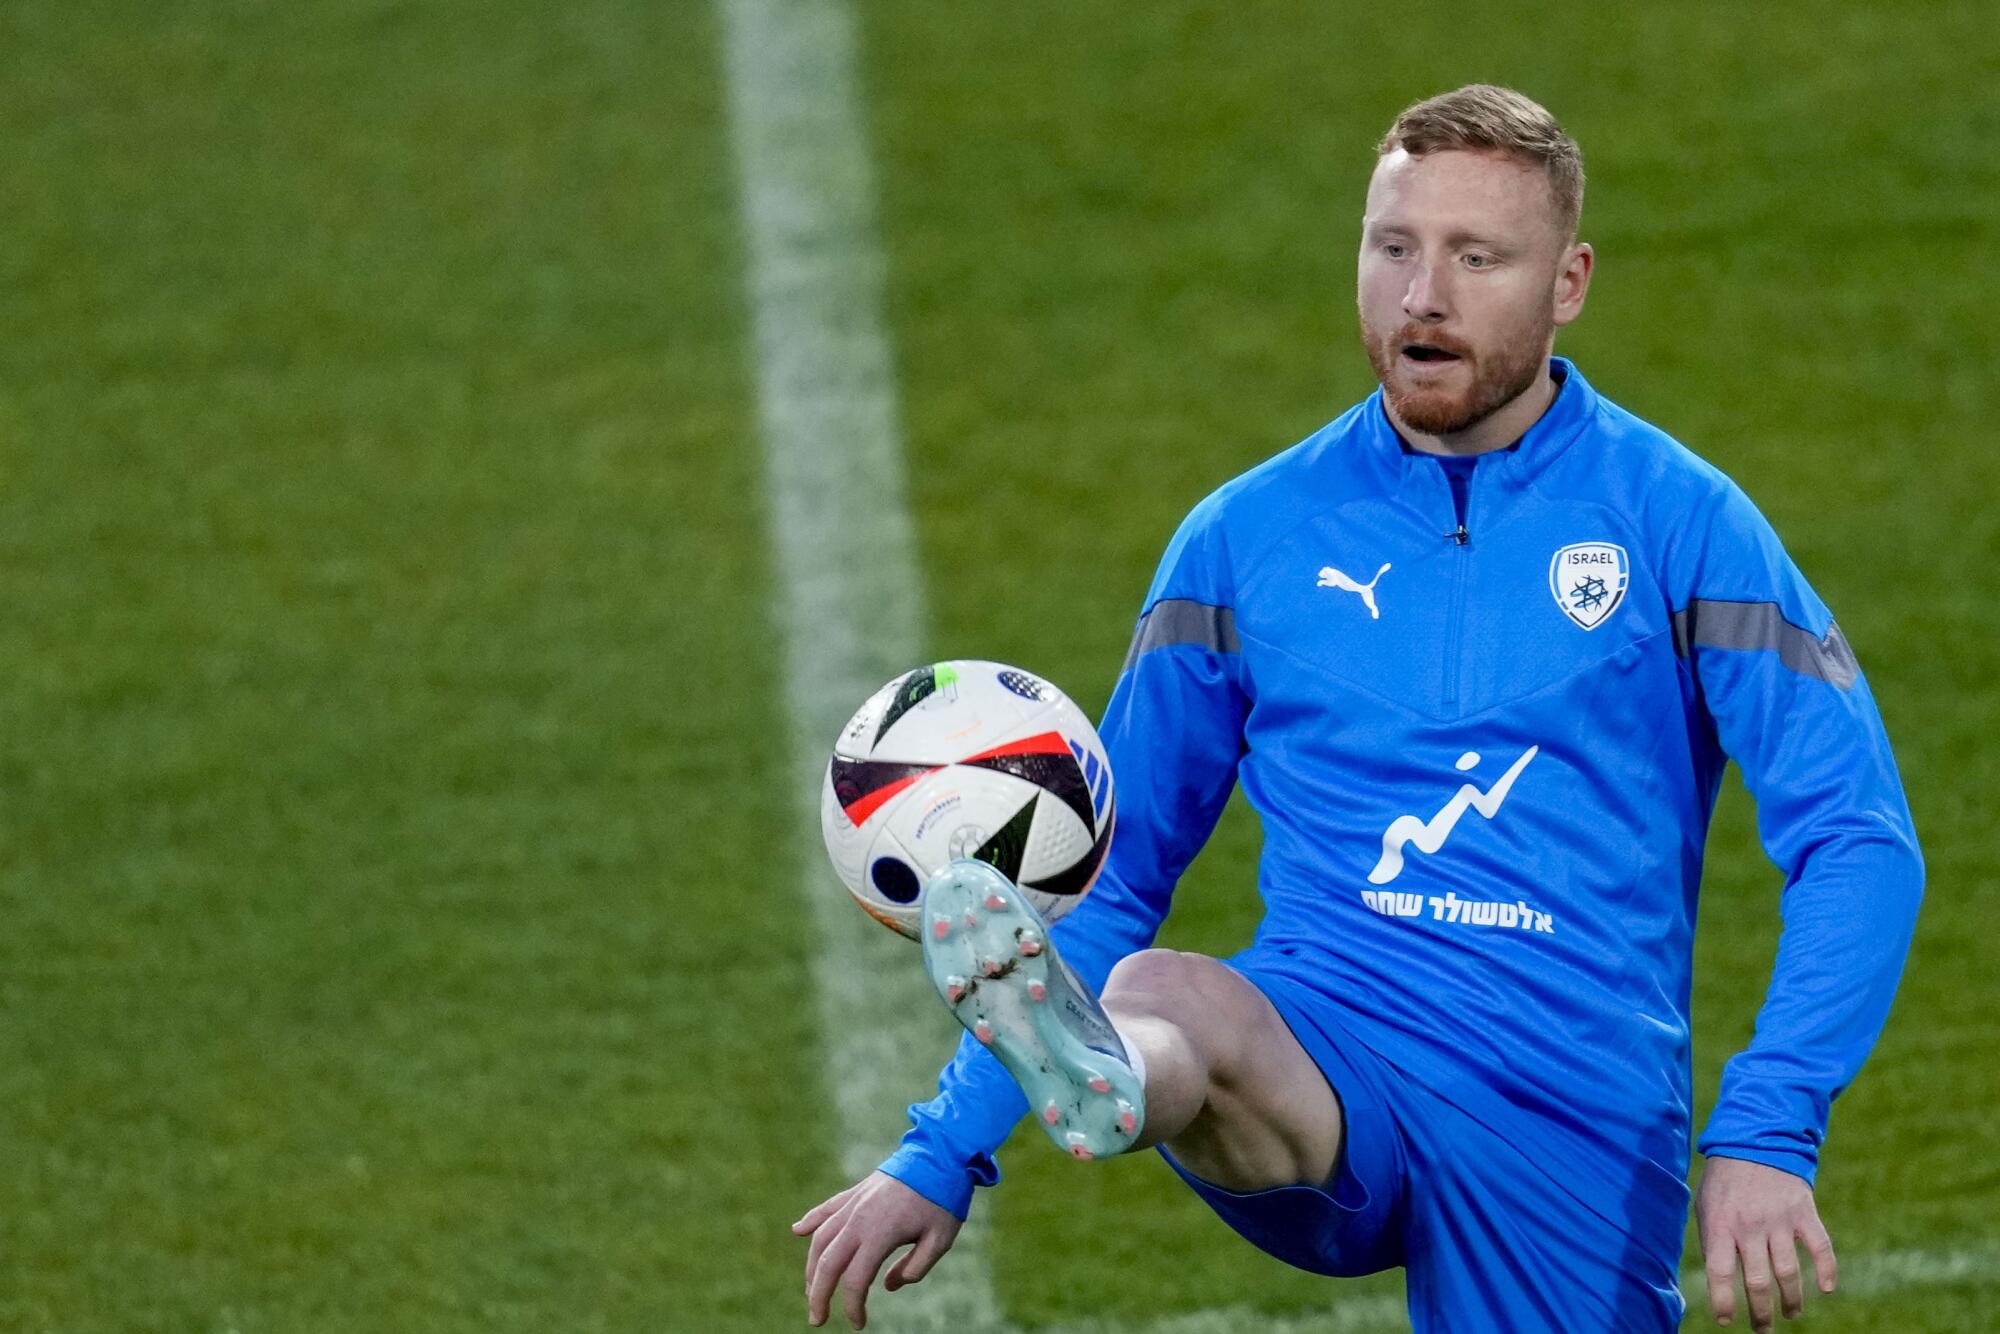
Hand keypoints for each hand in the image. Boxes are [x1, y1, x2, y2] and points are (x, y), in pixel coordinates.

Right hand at [792, 1170, 961, 1328]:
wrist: (939, 1156)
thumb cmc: (942, 1200)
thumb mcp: (939, 1240)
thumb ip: (915, 1268)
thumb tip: (890, 1286)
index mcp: (879, 1234)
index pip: (855, 1280)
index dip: (852, 1306)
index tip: (858, 1324)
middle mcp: (858, 1219)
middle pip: (828, 1263)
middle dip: (818, 1294)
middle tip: (816, 1319)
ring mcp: (853, 1203)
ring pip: (820, 1239)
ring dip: (811, 1268)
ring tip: (811, 1291)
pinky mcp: (854, 1192)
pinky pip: (826, 1209)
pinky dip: (810, 1221)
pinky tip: (797, 1231)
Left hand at [1695, 1156, 1837, 1331]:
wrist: (1754, 1139)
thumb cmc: (1724, 1179)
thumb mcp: (1706, 1205)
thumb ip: (1713, 1239)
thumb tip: (1719, 1280)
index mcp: (1721, 1224)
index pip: (1720, 1273)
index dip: (1723, 1301)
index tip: (1727, 1321)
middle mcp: (1750, 1225)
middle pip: (1758, 1281)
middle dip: (1761, 1312)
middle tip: (1763, 1329)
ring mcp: (1779, 1219)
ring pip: (1788, 1272)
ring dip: (1791, 1299)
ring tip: (1790, 1313)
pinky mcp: (1803, 1212)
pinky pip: (1821, 1247)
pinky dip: (1827, 1270)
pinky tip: (1826, 1289)